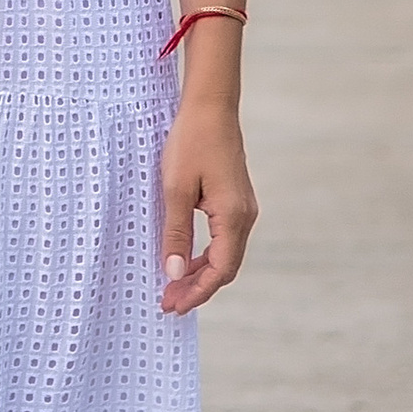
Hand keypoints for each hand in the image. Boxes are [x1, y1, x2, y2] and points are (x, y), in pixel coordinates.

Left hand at [158, 92, 256, 315]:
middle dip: (197, 287)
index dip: (196, 292)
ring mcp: (244, 208)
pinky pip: (224, 239)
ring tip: (172, 285)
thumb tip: (174, 273)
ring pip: (225, 254)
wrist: (211, 106)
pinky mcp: (236, 200)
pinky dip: (206, 255)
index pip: (219, 270)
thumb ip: (176, 233)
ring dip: (201, 272)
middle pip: (225, 267)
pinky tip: (186, 259)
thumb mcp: (175, 189)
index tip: (171, 305)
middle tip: (167, 301)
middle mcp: (245, 216)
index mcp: (232, 216)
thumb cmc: (191, 142)